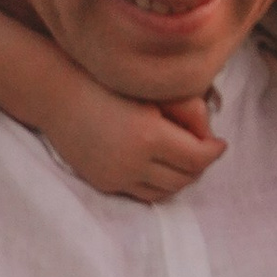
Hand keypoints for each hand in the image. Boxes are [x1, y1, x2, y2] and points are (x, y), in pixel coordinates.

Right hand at [47, 73, 226, 203]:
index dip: (214, 152)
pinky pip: (142, 194)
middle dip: (199, 166)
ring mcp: (118, 177)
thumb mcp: (151, 90)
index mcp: (149, 136)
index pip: (197, 158)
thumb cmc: (106, 82)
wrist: (56, 94)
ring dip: (180, 179)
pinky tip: (160, 168)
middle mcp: (134, 163)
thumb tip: (210, 138)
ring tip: (184, 160)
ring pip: (165, 192)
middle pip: (184, 178)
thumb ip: (187, 113)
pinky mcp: (105, 183)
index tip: (220, 143)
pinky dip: (158, 185)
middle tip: (203, 150)